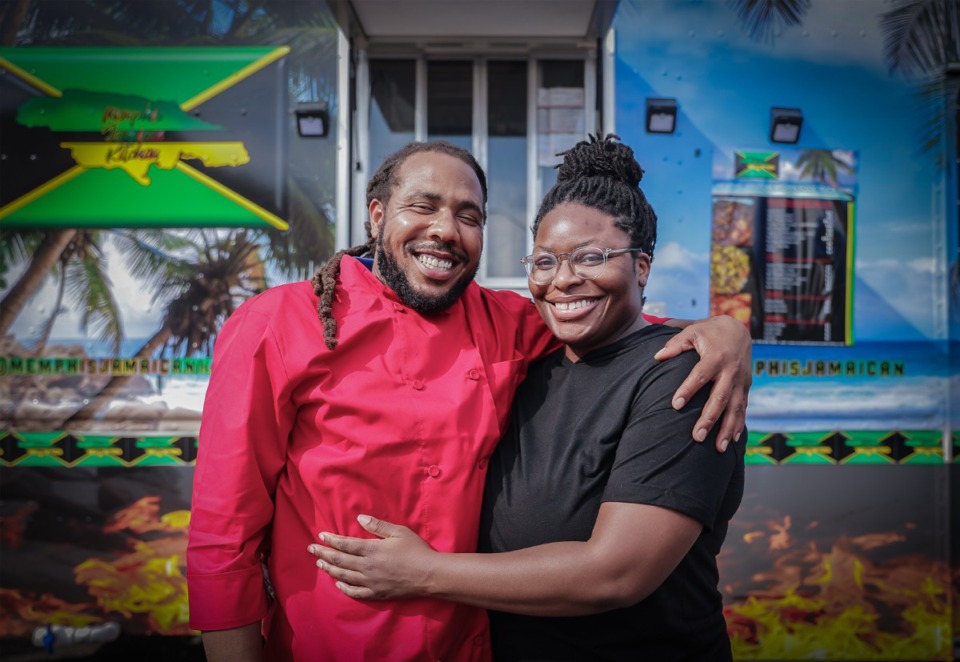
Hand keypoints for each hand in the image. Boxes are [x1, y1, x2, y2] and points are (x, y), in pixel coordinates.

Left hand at [308, 515, 436, 599]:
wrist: (429, 575)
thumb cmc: (416, 550)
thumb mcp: (399, 532)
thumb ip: (378, 525)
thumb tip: (359, 517)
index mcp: (372, 550)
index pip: (345, 545)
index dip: (332, 540)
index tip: (321, 535)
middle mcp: (367, 567)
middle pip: (340, 561)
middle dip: (324, 553)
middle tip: (311, 549)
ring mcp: (370, 583)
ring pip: (344, 576)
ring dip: (330, 569)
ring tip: (320, 564)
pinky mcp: (376, 594)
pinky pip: (355, 593)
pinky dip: (344, 588)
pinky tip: (338, 584)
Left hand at [654, 315, 750, 450]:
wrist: (738, 329)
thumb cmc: (709, 332)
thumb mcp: (691, 332)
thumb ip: (675, 344)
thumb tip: (657, 357)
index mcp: (715, 357)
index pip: (700, 375)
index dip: (688, 390)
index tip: (675, 405)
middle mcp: (731, 370)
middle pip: (720, 397)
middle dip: (710, 418)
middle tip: (697, 437)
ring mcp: (741, 381)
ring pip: (735, 408)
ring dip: (728, 429)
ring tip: (718, 448)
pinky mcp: (746, 387)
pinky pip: (743, 408)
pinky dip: (739, 425)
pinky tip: (733, 441)